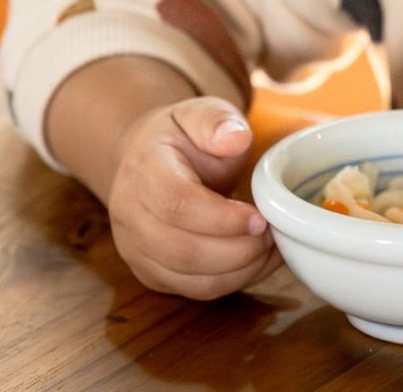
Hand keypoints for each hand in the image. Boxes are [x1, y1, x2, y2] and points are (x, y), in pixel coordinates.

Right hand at [107, 96, 281, 299]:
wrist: (149, 160)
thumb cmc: (183, 137)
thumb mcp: (200, 113)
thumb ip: (217, 121)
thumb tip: (235, 138)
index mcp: (143, 171)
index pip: (176, 205)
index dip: (222, 218)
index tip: (261, 218)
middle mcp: (130, 215)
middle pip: (182, 251)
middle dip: (237, 250)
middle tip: (273, 235)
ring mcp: (135, 248)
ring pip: (189, 278)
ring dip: (240, 270)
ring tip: (271, 248)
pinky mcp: (151, 272)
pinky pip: (193, 289)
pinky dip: (232, 282)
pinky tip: (258, 262)